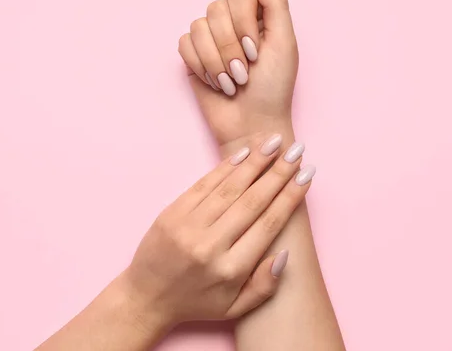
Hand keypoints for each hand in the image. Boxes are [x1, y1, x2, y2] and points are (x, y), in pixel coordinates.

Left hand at [121, 133, 314, 330]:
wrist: (145, 298)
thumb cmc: (196, 303)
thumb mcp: (234, 308)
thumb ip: (264, 286)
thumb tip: (284, 253)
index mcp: (229, 270)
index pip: (267, 225)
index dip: (289, 197)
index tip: (306, 176)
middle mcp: (209, 246)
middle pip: (252, 202)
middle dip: (278, 173)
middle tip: (297, 151)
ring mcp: (187, 227)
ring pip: (228, 188)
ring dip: (254, 162)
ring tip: (274, 142)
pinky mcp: (171, 213)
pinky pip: (203, 185)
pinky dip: (225, 167)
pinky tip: (244, 153)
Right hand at [178, 0, 298, 155]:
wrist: (253, 125)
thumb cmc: (273, 89)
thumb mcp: (285, 43)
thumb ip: (275, 2)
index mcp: (258, 17)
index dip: (243, 22)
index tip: (256, 51)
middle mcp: (233, 23)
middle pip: (215, 9)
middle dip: (230, 46)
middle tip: (245, 71)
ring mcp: (212, 40)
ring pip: (198, 27)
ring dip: (217, 61)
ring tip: (232, 82)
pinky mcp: (194, 57)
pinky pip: (185, 44)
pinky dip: (201, 67)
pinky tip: (216, 83)